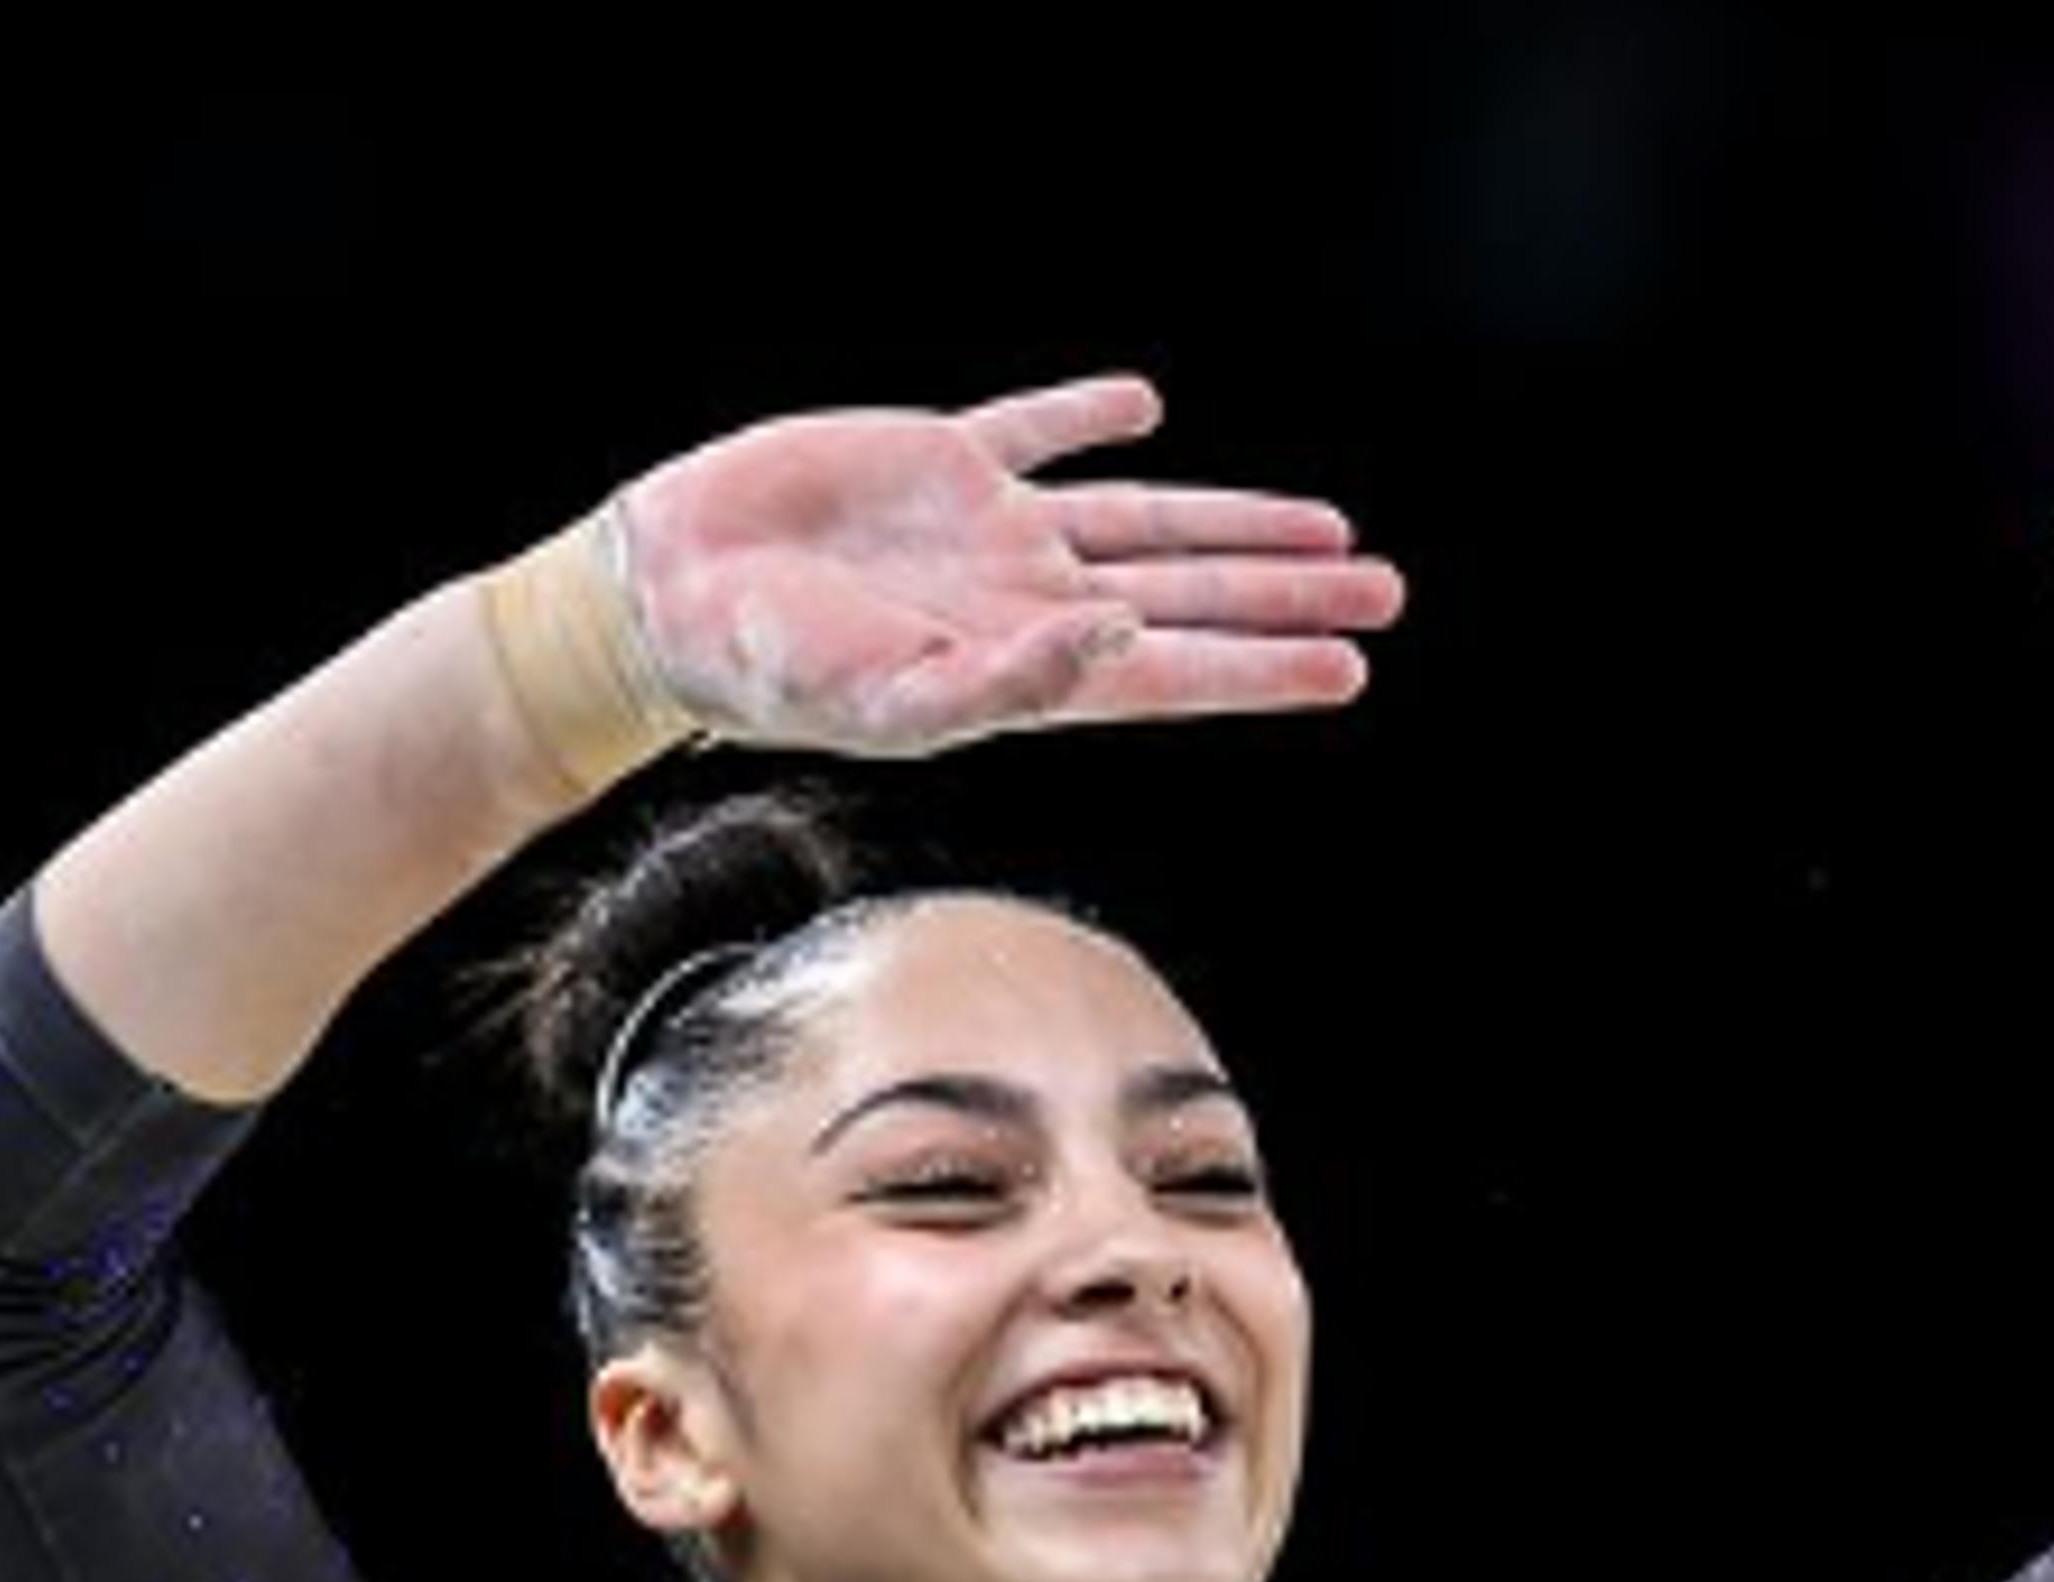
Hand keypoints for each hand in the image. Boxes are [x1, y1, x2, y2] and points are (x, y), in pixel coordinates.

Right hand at [612, 371, 1406, 758]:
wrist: (669, 597)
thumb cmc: (772, 673)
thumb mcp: (897, 701)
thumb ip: (1015, 677)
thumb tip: (1121, 638)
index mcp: (1027, 666)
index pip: (1177, 671)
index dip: (1266, 670)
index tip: (1352, 669)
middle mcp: (1026, 599)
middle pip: (1188, 593)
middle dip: (1286, 597)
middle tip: (1383, 593)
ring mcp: (986, 528)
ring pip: (1140, 519)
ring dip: (1232, 522)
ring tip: (1326, 529)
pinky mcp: (932, 460)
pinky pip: (1030, 429)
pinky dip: (1086, 418)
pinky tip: (1142, 408)